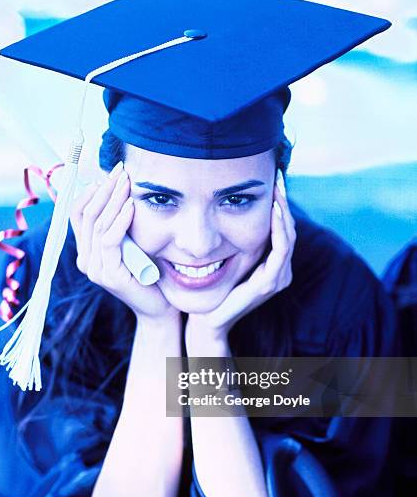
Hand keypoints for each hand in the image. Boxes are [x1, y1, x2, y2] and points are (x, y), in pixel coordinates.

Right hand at [70, 164, 178, 323]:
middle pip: (86, 214)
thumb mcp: (133, 244)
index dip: (91, 190)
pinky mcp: (108, 275)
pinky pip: (109, 240)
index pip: (78, 213)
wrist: (159, 308)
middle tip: (121, 170)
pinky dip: (120, 220)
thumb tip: (122, 190)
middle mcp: (86, 260)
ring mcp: (95, 269)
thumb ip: (122, 226)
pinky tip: (131, 206)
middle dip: (104, 189)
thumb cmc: (149, 274)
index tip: (111, 172)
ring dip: (113, 199)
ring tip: (127, 182)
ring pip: (98, 225)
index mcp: (87, 251)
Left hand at [186, 175, 295, 345]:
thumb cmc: (214, 291)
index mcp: (273, 266)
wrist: (207, 321)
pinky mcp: (268, 284)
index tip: (274, 179)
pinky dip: (279, 229)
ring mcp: (276, 278)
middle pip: (289, 229)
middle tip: (278, 175)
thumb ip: (236, 241)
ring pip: (288, 237)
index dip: (281, 204)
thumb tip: (228, 207)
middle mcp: (280, 272)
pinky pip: (280, 251)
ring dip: (284, 211)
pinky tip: (274, 211)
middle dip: (284, 201)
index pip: (283, 229)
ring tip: (278, 188)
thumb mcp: (228, 259)